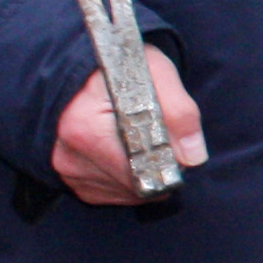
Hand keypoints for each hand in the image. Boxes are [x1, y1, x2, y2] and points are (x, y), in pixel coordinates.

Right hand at [51, 47, 204, 204]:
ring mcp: (69, 172)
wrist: (81, 71)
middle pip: (136, 183)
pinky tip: (128, 152)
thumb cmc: (121, 68)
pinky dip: (131, 180)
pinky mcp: (74, 183)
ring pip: (130, 192)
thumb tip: (193, 156)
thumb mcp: (155, 72)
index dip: (168, 158)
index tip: (175, 142)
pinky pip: (117, 194)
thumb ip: (180, 109)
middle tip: (164, 139)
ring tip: (142, 140)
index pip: (140, 164)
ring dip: (147, 173)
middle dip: (160, 166)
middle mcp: (69, 156)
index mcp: (83, 127)